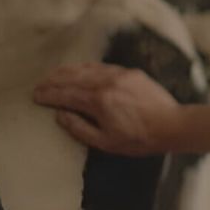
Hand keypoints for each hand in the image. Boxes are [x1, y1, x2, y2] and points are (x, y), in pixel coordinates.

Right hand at [32, 63, 185, 155]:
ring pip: (87, 69)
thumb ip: (80, 128)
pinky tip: (81, 70)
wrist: (173, 125)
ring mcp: (119, 75)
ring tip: (54, 75)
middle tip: (40, 85)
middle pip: (72, 78)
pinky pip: (103, 67)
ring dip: (68, 71)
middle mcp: (106, 83)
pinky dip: (87, 68)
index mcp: (98, 101)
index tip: (35, 95)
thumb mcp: (106, 142)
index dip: (48, 95)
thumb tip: (60, 115)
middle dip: (53, 81)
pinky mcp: (131, 72)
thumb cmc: (140, 139)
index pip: (65, 94)